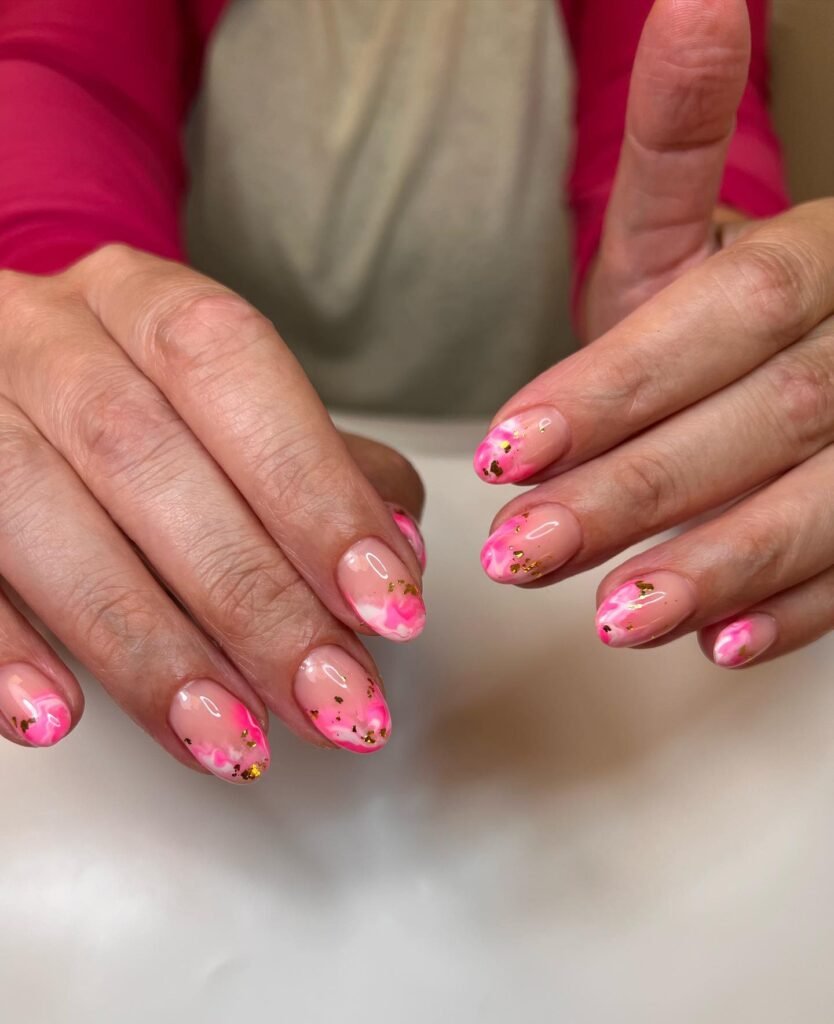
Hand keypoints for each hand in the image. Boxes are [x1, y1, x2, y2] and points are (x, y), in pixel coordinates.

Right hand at [0, 245, 425, 776]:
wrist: (10, 381)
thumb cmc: (148, 410)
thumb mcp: (239, 414)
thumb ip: (324, 470)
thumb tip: (395, 550)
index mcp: (142, 303)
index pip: (229, 368)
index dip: (309, 486)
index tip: (384, 601)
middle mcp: (44, 337)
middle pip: (139, 454)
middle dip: (248, 593)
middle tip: (329, 698)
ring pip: (35, 510)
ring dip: (145, 644)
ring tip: (228, 739)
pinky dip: (1, 649)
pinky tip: (58, 720)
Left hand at [475, 0, 833, 669]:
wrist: (799, 342)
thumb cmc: (720, 303)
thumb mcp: (686, 225)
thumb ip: (676, 143)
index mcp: (817, 256)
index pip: (728, 315)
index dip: (618, 386)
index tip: (505, 452)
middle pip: (769, 414)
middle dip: (641, 490)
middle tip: (525, 554)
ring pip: (829, 500)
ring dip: (723, 565)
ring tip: (619, 618)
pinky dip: (803, 609)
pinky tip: (728, 646)